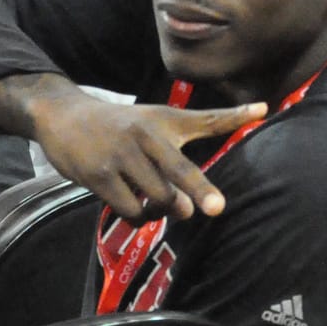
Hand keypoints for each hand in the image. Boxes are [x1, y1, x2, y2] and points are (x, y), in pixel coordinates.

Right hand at [29, 87, 268, 219]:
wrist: (64, 117)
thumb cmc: (122, 125)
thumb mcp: (159, 121)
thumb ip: (199, 134)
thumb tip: (224, 162)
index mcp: (165, 121)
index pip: (206, 119)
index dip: (235, 116)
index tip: (263, 109)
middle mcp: (145, 136)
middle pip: (178, 168)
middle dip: (198, 189)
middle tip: (215, 208)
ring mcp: (120, 156)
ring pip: (156, 197)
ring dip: (163, 210)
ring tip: (159, 205)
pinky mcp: (99, 176)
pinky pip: (130, 210)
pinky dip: (138, 215)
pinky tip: (133, 206)